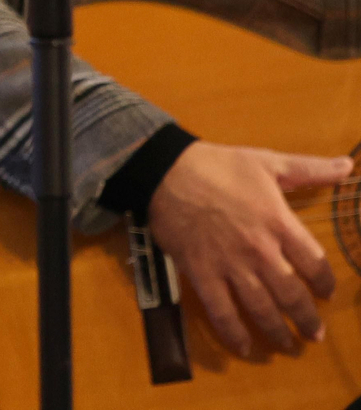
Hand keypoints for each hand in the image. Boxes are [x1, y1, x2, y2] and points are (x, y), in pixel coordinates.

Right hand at [148, 141, 353, 356]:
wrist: (166, 171)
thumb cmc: (218, 165)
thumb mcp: (268, 162)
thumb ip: (310, 168)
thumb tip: (347, 165)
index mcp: (279, 223)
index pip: (314, 263)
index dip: (325, 283)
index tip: (326, 294)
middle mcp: (260, 250)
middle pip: (292, 294)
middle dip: (306, 319)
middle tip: (313, 334)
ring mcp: (230, 265)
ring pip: (261, 308)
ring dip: (277, 331)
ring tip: (288, 345)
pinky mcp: (202, 274)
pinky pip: (221, 311)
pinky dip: (234, 333)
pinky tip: (244, 347)